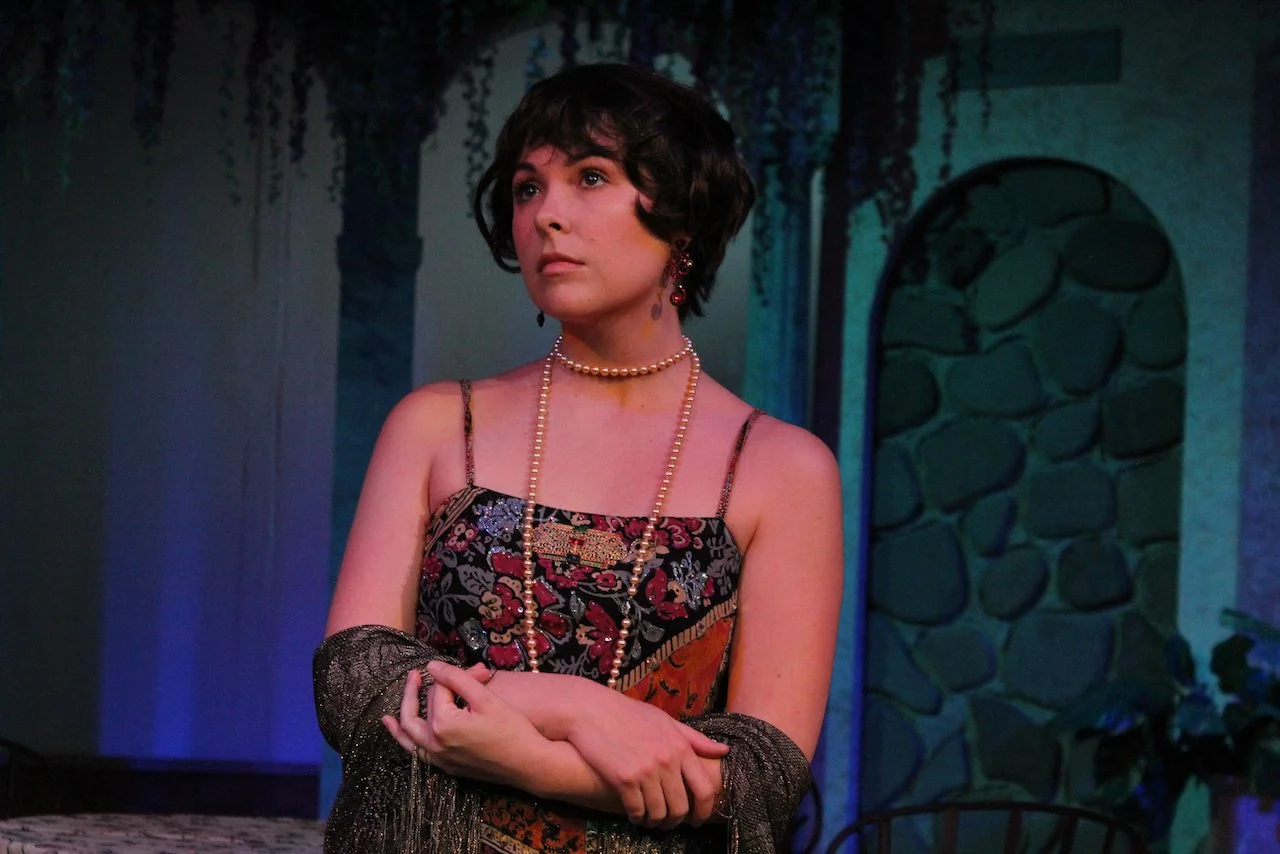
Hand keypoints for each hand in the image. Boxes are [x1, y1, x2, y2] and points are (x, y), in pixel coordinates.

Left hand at [381, 662, 546, 786]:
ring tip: (387, 716)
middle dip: (416, 691)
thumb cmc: (511, 729)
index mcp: (443, 723)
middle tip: (414, 675)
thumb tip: (432, 666)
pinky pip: (418, 754)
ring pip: (409, 738)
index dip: (456, 676)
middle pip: (417, 711)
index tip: (477, 672)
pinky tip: (404, 737)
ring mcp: (439, 758)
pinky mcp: (446, 767)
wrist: (527, 764)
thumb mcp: (485, 698)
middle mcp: (434, 743)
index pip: (439, 690)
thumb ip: (456, 678)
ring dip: (399, 723)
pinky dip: (407, 743)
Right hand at [561, 688, 727, 828]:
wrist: (590, 710)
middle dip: (677, 821)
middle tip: (669, 823)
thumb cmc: (628, 714)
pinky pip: (637, 811)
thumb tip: (724, 751)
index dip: (704, 811)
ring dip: (656, 822)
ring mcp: (645, 770)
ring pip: (659, 813)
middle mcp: (666, 760)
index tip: (697, 819)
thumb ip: (694, 739)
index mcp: (680, 746)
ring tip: (650, 820)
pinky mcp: (623, 779)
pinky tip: (634, 814)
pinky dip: (637, 818)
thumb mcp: (665, 720)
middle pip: (681, 807)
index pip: (704, 789)